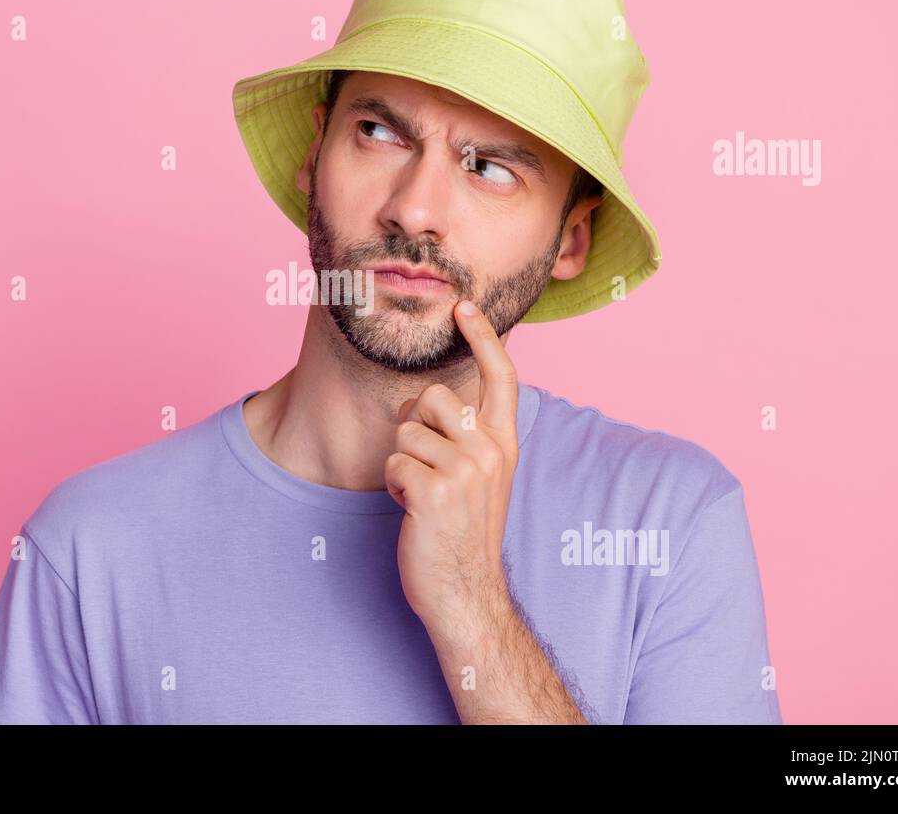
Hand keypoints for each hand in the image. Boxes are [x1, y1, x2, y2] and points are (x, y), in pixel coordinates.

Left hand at [384, 299, 520, 636]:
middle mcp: (491, 451)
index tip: (464, 305)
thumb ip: (469, 436)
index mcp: (504, 444)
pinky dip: (393, 485)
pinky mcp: (436, 491)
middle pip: (432, 396)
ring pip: (406, 430)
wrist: (466, 591)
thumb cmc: (463, 532)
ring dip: (402, 461)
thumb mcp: (482, 477)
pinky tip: (412, 510)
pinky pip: (393, 462)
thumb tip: (432, 400)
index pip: (501, 377)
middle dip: (413, 426)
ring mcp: (466, 471)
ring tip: (421, 493)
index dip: (483, 336)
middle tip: (424, 465)